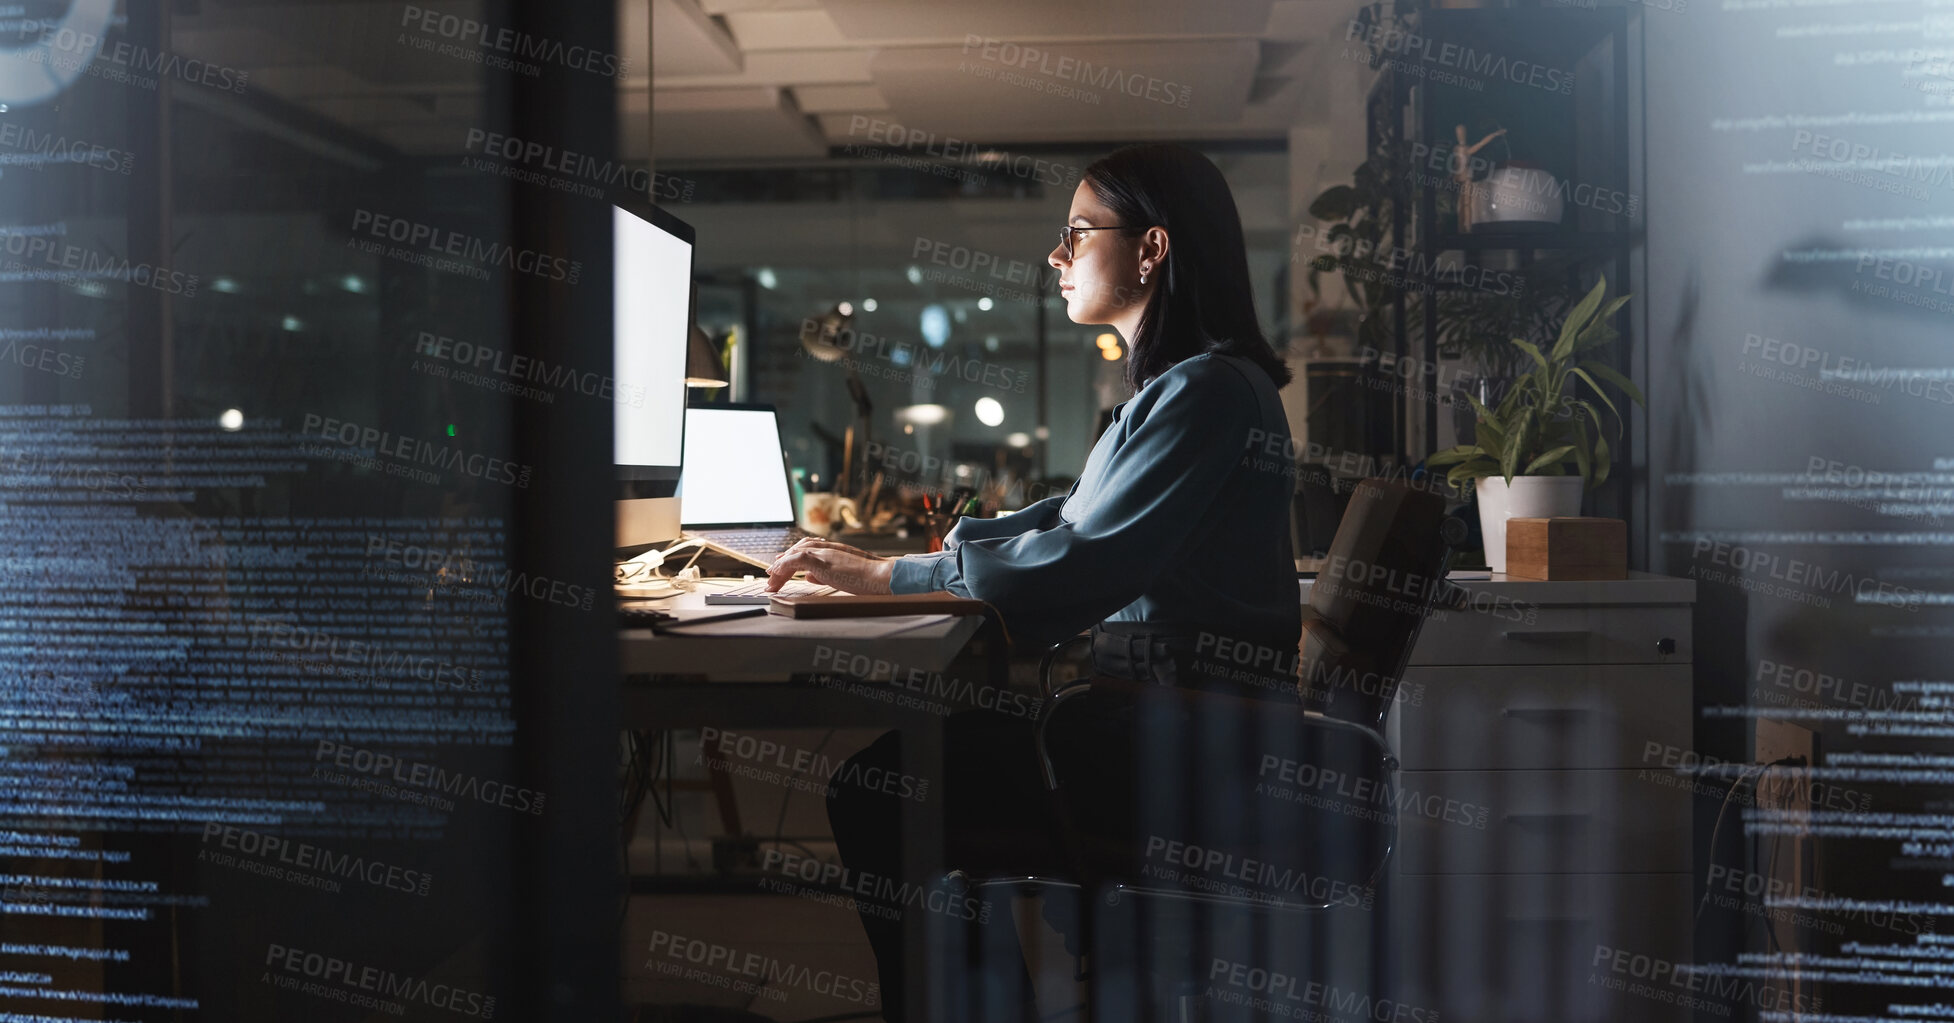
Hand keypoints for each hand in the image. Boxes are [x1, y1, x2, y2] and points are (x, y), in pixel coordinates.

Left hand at [766, 538, 893, 594]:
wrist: (880, 575)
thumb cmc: (868, 579)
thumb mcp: (844, 576)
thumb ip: (825, 574)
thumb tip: (809, 577)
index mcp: (833, 551)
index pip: (807, 548)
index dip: (792, 557)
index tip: (781, 566)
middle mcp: (827, 549)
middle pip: (798, 550)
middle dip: (783, 563)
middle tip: (771, 575)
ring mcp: (824, 553)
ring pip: (794, 555)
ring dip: (780, 569)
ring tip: (771, 581)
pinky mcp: (822, 560)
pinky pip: (796, 560)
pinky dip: (783, 566)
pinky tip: (776, 573)